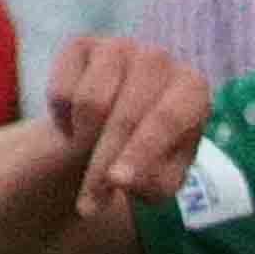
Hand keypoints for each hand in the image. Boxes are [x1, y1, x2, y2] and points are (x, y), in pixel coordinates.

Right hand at [42, 35, 216, 215]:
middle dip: (103, 167)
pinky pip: (63, 91)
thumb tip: (120, 178)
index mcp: (192, 89)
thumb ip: (153, 183)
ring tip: (91, 153)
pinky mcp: (82, 46)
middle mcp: (159, 60)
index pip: (166, 119)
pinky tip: (77, 125)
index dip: (140, 153)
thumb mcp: (160, 183)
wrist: (114, 133)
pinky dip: (64, 121)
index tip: (117, 183)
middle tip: (89, 207)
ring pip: (90, 103)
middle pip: (124, 117)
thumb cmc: (148, 160)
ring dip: (83, 143)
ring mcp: (120, 48)